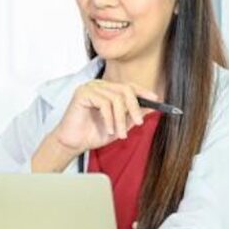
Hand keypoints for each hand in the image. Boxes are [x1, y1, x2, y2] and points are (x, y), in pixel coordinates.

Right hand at [33, 80, 159, 171]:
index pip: (128, 86)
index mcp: (107, 90)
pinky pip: (104, 103)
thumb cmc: (92, 134)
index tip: (156, 99)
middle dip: (134, 107)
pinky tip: (108, 130)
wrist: (73, 143)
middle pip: (125, 89)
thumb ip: (133, 115)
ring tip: (119, 133)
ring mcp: (90, 87)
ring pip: (116, 98)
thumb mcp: (119, 125)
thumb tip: (151, 107)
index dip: (143, 91)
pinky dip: (109, 119)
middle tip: (139, 123)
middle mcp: (99, 85)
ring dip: (120, 119)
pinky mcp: (82, 93)